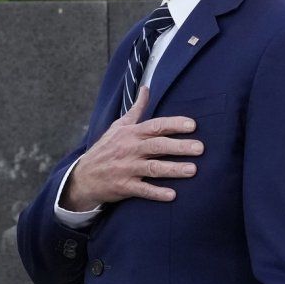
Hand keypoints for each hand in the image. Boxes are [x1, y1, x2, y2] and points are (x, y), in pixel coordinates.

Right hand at [61, 87, 202, 211]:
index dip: (174, 125)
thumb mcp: (118, 126)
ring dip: (173, 169)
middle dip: (179, 146)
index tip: (192, 125)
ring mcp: (127, 168)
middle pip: (157, 146)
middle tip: (200, 148)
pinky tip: (172, 195)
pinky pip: (143, 190)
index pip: (155, 126)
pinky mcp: (124, 186)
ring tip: (193, 170)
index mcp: (131, 133)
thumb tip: (146, 88)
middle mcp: (130, 149)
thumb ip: (136, 109)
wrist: (84, 176)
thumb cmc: (106, 148)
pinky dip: (157, 193)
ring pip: (153, 168)